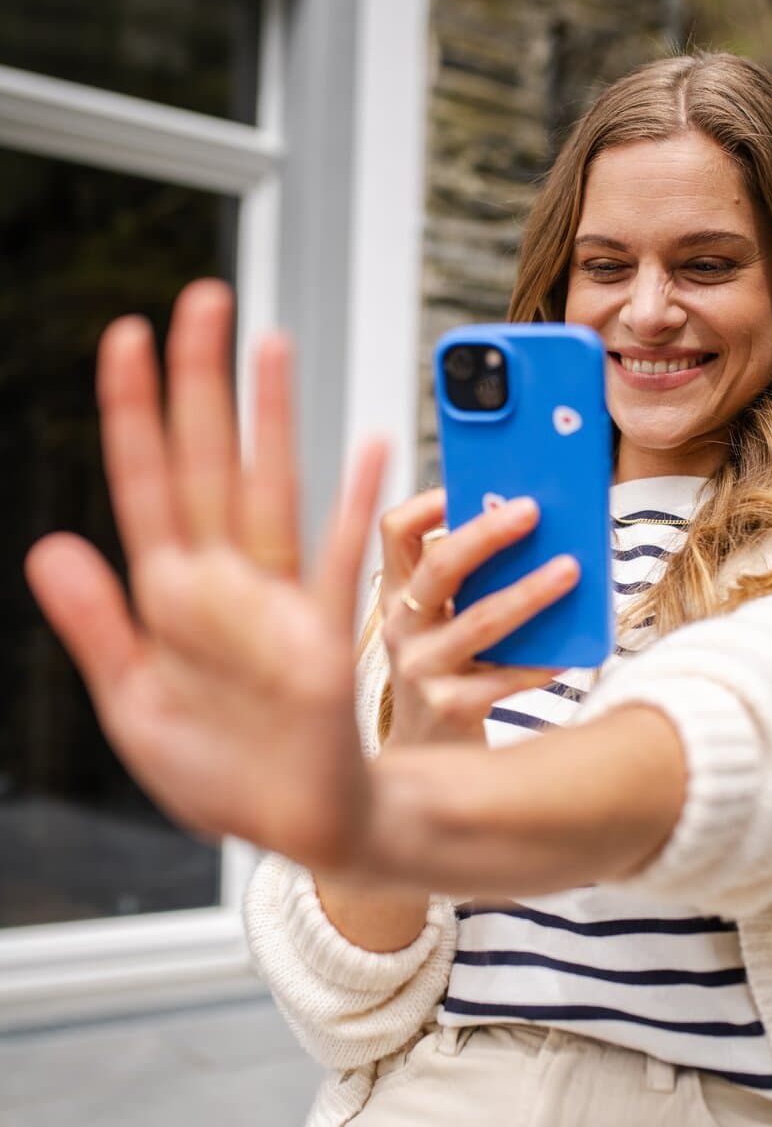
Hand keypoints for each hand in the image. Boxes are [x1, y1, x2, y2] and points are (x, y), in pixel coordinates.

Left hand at [24, 280, 384, 875]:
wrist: (295, 825)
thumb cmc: (219, 775)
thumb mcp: (135, 707)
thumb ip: (96, 627)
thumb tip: (49, 544)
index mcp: (166, 598)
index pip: (143, 485)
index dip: (133, 413)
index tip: (126, 338)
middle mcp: (221, 584)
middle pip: (206, 464)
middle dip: (202, 384)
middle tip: (205, 301)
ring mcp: (276, 602)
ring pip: (271, 489)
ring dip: (270, 419)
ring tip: (271, 346)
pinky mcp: (326, 634)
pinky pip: (340, 560)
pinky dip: (353, 506)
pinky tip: (366, 445)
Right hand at [376, 490, 578, 745]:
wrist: (426, 757)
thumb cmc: (445, 675)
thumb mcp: (438, 624)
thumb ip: (466, 586)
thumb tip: (531, 533)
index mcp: (397, 595)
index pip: (393, 533)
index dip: (424, 504)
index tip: (461, 485)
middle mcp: (401, 627)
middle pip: (439, 566)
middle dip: (486, 533)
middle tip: (531, 510)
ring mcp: (421, 669)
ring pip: (480, 620)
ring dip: (529, 592)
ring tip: (570, 570)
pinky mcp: (448, 707)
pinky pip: (502, 679)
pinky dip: (539, 663)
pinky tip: (570, 652)